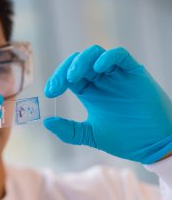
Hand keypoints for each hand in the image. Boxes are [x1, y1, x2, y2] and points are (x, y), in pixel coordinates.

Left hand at [44, 45, 171, 163]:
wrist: (153, 145)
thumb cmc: (124, 139)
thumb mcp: (90, 135)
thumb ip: (69, 130)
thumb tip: (47, 122)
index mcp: (89, 91)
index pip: (69, 76)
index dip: (57, 80)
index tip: (49, 92)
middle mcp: (101, 80)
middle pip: (78, 62)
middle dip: (64, 70)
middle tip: (56, 86)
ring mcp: (117, 75)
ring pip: (95, 54)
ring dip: (81, 62)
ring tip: (72, 77)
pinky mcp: (134, 72)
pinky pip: (120, 56)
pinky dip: (107, 58)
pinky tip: (97, 69)